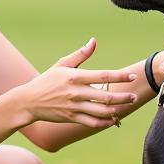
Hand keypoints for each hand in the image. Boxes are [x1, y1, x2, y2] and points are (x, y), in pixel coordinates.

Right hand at [16, 38, 136, 128]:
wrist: (29, 101)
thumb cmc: (47, 80)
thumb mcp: (61, 64)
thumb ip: (80, 54)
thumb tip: (94, 41)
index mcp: (75, 76)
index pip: (103, 75)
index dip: (120, 76)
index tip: (132, 76)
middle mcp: (76, 92)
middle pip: (106, 96)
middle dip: (123, 97)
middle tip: (134, 96)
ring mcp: (74, 107)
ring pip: (101, 111)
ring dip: (117, 110)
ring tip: (126, 106)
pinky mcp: (71, 118)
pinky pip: (92, 122)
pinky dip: (105, 122)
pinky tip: (112, 119)